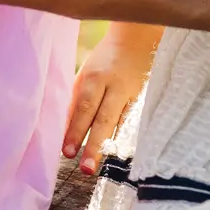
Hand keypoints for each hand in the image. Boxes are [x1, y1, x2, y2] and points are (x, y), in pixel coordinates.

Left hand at [65, 24, 161, 174]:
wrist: (137, 40)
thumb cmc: (104, 61)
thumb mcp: (86, 74)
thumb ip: (77, 100)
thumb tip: (64, 129)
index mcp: (94, 78)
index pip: (84, 107)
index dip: (75, 130)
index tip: (67, 152)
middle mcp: (114, 87)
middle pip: (103, 119)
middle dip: (93, 145)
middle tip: (85, 169)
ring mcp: (133, 95)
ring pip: (121, 124)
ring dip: (109, 146)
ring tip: (100, 167)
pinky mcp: (145, 100)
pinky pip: (134, 122)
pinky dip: (126, 138)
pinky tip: (120, 155)